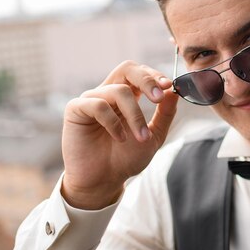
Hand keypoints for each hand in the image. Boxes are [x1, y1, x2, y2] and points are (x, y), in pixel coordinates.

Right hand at [60, 60, 177, 208]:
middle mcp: (108, 93)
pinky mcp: (75, 110)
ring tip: (141, 136)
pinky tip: (119, 138)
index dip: (154, 75)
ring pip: (118, 91)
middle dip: (146, 80)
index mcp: (127, 96)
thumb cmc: (126, 158)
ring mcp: (91, 99)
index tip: (168, 86)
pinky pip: (97, 105)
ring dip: (135, 114)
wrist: (104, 181)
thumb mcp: (154, 136)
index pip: (139, 73)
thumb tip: (174, 91)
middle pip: (126, 68)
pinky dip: (113, 121)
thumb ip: (165, 114)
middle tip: (158, 97)